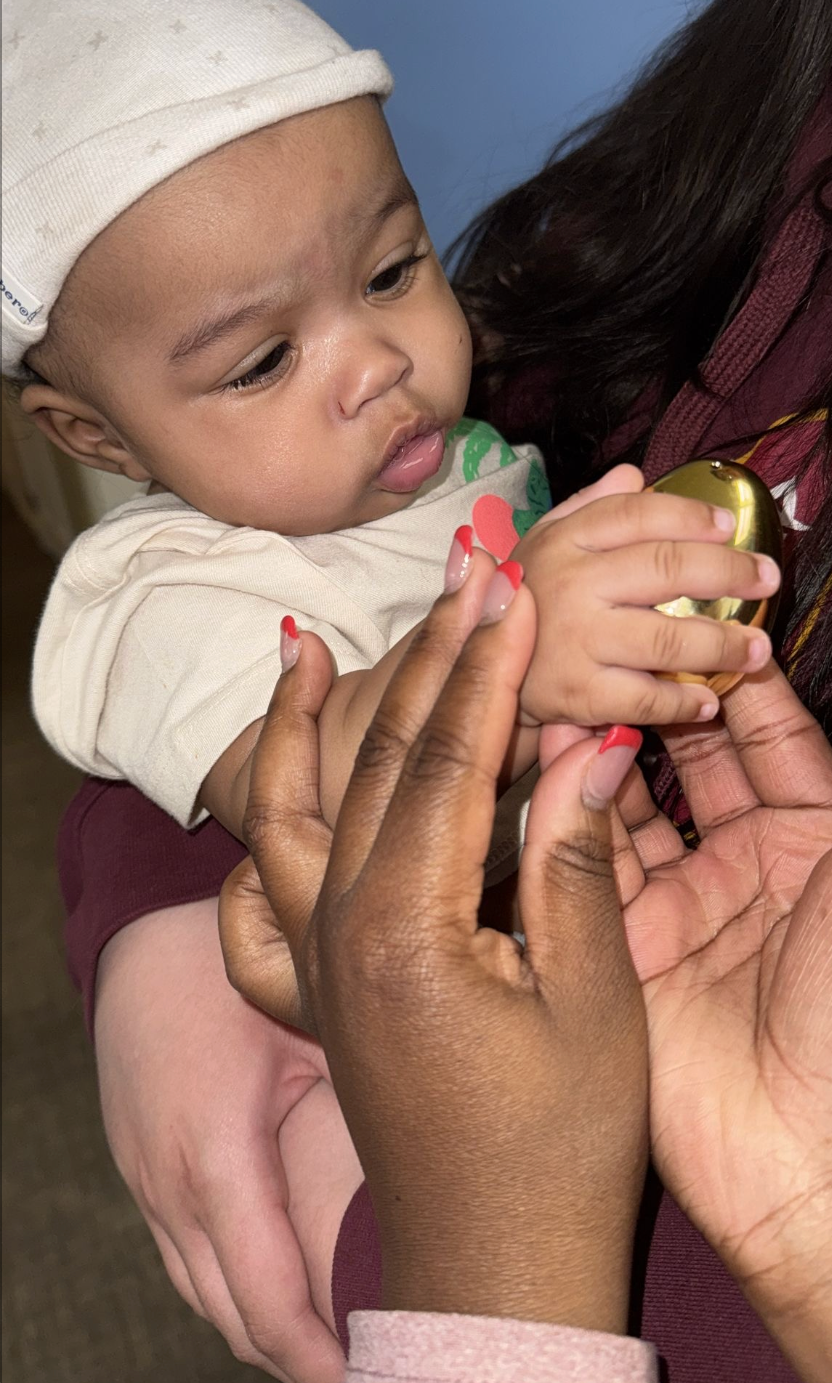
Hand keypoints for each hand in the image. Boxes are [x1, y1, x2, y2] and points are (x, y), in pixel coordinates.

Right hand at [95, 896, 357, 1381]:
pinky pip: (184, 1261)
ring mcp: (146, 1186)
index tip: (372, 1373)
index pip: (268, 1298)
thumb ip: (357, 1095)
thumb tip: (430, 1164)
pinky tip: (279, 1289)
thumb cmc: (230, 969)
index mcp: (216, 1155)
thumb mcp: (308, 1021)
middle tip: (372, 1363)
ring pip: (203, 1296)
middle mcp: (170, 1187)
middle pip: (234, 1316)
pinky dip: (230, 1288)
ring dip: (264, 1327)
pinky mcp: (140, 1173)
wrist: (141, 936)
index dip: (318, 1355)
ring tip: (334, 1342)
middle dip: (297, 1355)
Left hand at [225, 559, 648, 1333]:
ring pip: (292, 810)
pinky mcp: (315, 986)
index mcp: (405, 933)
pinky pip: (262, 889)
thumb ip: (576, 863)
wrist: (495, 1262)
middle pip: (378, 761)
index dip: (486, 665)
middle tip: (460, 566)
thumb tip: (587, 746)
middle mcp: (337, 935)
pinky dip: (264, 824)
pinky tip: (277, 787)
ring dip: (300, 721)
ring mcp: (314, 962)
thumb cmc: (558, 1147)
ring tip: (300, 643)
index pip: (449, 761)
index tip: (510, 584)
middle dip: (424, 655)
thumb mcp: (591, 1003)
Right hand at [511, 481, 778, 728]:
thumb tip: (634, 474)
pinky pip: (644, 698)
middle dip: (728, 573)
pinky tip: (708, 699)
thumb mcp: (541, 544)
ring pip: (667, 637)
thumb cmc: (522, 604)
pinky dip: (682, 701)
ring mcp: (573, 640)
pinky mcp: (576, 695)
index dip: (691, 516)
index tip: (729, 527)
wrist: (471, 674)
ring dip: (723, 643)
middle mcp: (570, 583)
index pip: (637, 514)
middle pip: (665, 568)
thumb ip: (588, 508)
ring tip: (756, 650)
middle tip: (765, 580)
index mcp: (564, 539)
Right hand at [615, 664, 831, 1380]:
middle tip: (619, 639)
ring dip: (607, 744)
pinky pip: (584, 863)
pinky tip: (555, 751)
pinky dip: (569, 807)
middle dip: (660, 701)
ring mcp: (674, 906)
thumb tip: (784, 691)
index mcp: (810, 841)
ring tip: (579, 679)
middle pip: (689, 760)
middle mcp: (738, 866)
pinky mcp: (616, 947)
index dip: (735, 680)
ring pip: (628, 802)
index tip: (698, 621)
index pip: (765, 737)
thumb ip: (818, 773)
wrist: (810, 1157)